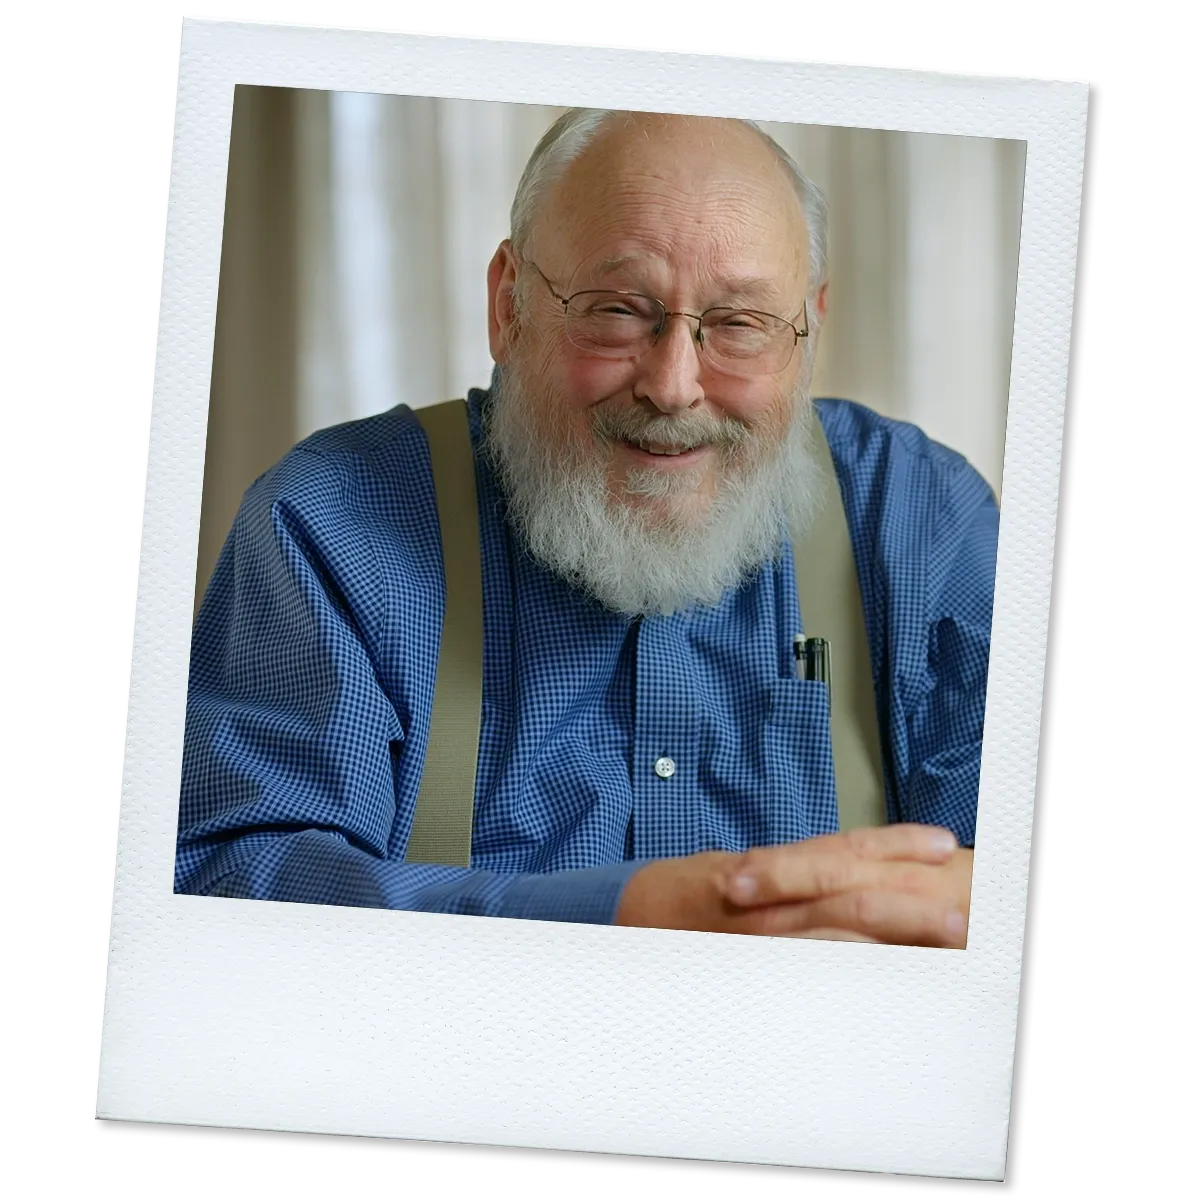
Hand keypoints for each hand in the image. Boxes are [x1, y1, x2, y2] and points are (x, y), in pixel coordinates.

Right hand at [614, 824, 968, 945]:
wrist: (620, 915)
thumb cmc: (680, 894)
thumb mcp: (736, 870)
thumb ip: (786, 872)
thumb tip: (836, 873)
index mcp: (773, 865)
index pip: (845, 849)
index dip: (896, 844)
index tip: (944, 842)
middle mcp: (771, 892)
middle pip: (855, 884)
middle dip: (915, 891)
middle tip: (969, 901)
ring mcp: (761, 929)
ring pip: (840, 921)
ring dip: (900, 927)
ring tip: (949, 930)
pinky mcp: (748, 958)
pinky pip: (805, 960)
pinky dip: (848, 960)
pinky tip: (882, 965)